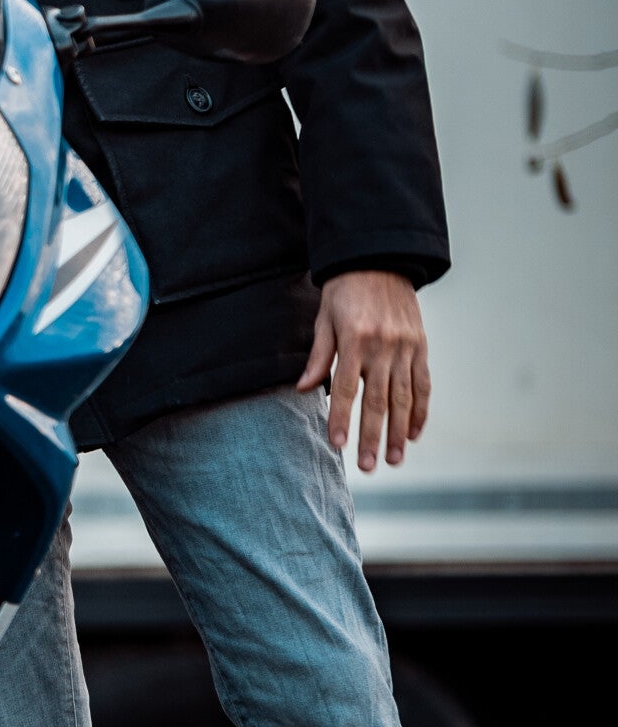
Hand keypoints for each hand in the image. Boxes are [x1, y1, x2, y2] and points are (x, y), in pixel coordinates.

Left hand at [297, 270, 429, 471]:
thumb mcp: (324, 318)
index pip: (346, 387)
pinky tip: (413, 434)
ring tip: (393, 460)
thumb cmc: (344, 291)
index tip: (337, 444)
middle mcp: (383, 346)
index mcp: (355, 338)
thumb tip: (303, 389)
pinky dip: (421, 411)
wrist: (380, 260)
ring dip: (398, 432)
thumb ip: (319, 356)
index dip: (341, 417)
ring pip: (404, 397)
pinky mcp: (421, 347)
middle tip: (367, 466)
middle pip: (378, 399)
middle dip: (372, 436)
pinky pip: (423, 384)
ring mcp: (406, 347)